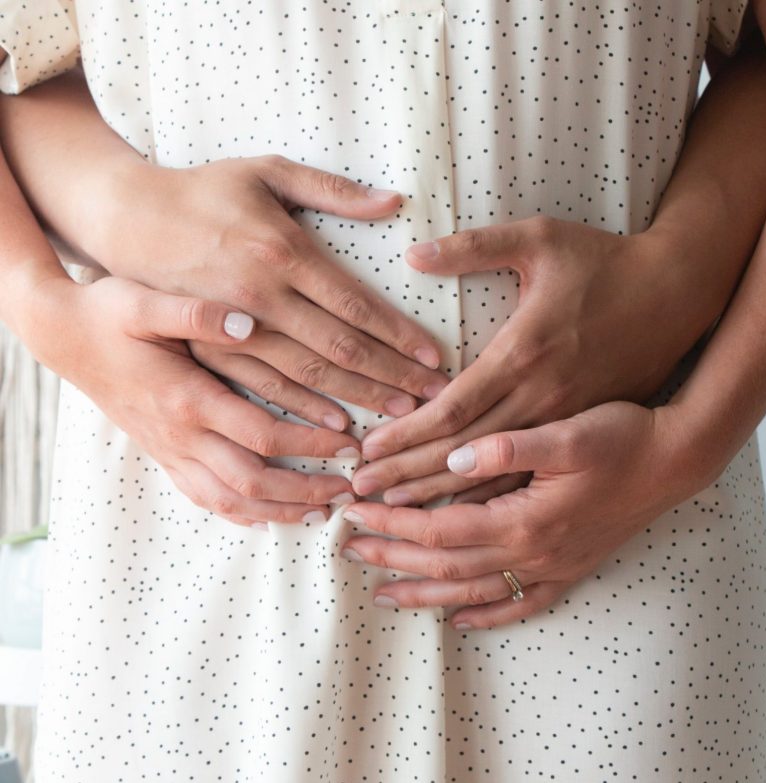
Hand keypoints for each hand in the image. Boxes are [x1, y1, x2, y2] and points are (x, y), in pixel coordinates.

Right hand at [28, 274, 358, 527]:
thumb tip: (248, 322)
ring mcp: (170, 452)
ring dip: (279, 511)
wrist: (62, 338)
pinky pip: (204, 499)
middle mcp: (181, 436)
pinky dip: (241, 513)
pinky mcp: (163, 456)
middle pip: (253, 481)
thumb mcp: (145, 303)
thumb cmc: (107, 316)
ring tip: (320, 513)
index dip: (311, 444)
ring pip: (230, 501)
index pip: (263, 435)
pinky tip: (267, 516)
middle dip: (305, 491)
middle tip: (348, 491)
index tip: (350, 443)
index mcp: (187, 398)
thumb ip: (196, 314)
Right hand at [90, 155, 448, 420]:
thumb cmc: (204, 190)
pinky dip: (304, 410)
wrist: (126, 218)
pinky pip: (265, 388)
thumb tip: (394, 201)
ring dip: (358, 398)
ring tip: (400, 416)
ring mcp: (235, 327)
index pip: (356, 305)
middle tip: (434, 398)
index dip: (399, 335)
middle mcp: (263, 295)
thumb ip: (332, 189)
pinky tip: (338, 425)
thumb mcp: (266, 172)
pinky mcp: (212, 349)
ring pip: (308, 375)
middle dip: (393, 376)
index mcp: (283, 251)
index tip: (436, 358)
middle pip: (341, 348)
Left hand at [340, 402, 703, 628]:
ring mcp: (552, 567)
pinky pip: (521, 604)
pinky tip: (462, 620)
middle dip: (394, 556)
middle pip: (446, 564)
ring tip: (385, 594)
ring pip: (474, 592)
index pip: (438, 528)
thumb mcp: (566, 432)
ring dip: (426, 592)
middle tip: (349, 550)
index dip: (393, 522)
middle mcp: (533, 553)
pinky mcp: (570, 569)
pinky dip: (488, 615)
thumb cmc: (622, 439)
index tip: (356, 512)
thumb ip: (507, 448)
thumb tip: (454, 458)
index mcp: (523, 519)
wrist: (676, 461)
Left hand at [351, 217, 710, 502]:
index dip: (403, 435)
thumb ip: (475, 247)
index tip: (365, 453)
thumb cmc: (606, 262)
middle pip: (460, 453)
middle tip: (359, 494)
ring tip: (394, 514)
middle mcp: (539, 398)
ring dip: (440, 498)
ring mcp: (563, 423)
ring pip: (492, 477)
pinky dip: (491, 500)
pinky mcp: (580, 433)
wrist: (680, 295)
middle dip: (406, 475)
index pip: (449, 410)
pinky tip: (461, 518)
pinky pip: (529, 478)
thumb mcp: (541, 238)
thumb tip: (414, 253)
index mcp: (522, 354)